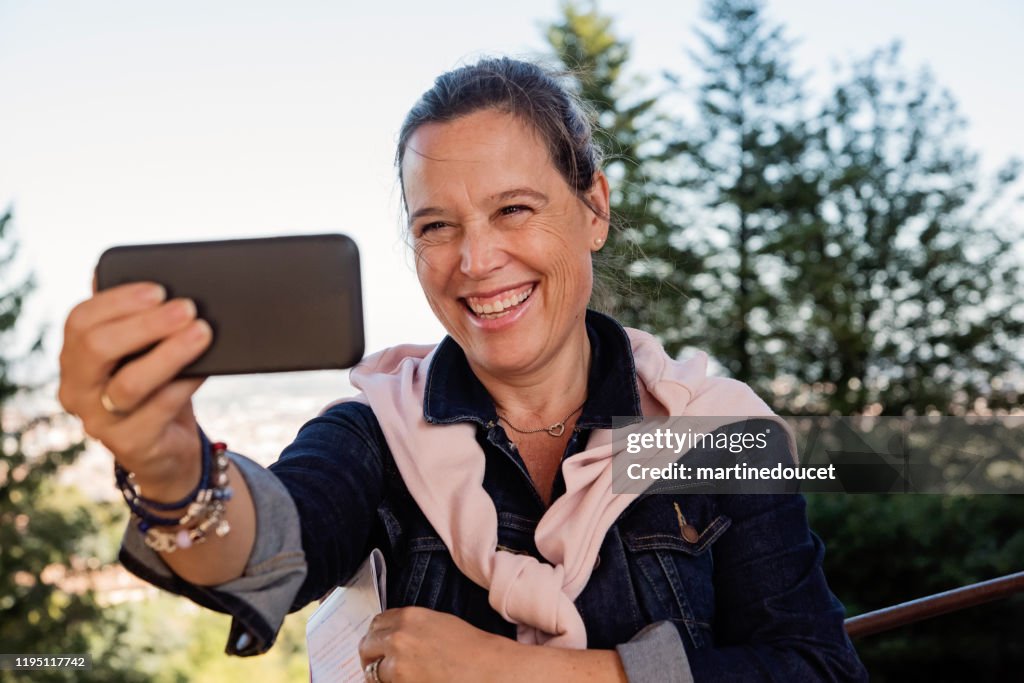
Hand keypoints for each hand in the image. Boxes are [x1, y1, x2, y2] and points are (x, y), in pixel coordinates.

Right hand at [57, 281, 213, 500]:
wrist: (167, 448)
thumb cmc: (156, 386)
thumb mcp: (143, 352)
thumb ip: (137, 318)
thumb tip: (146, 271)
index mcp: (74, 358)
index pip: (80, 321)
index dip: (118, 301)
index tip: (158, 289)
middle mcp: (76, 390)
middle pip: (97, 348)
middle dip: (145, 323)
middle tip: (187, 307)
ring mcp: (100, 421)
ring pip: (129, 383)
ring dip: (170, 353)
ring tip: (203, 332)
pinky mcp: (131, 444)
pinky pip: (159, 409)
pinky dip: (185, 383)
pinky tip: (204, 368)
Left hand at [358, 607, 514, 682]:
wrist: (488, 670)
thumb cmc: (473, 650)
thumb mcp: (440, 624)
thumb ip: (412, 628)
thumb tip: (397, 639)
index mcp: (409, 617)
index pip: (377, 623)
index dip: (377, 636)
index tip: (379, 645)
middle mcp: (398, 638)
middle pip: (367, 646)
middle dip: (371, 656)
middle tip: (377, 666)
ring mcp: (396, 664)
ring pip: (371, 671)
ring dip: (378, 675)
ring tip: (392, 679)